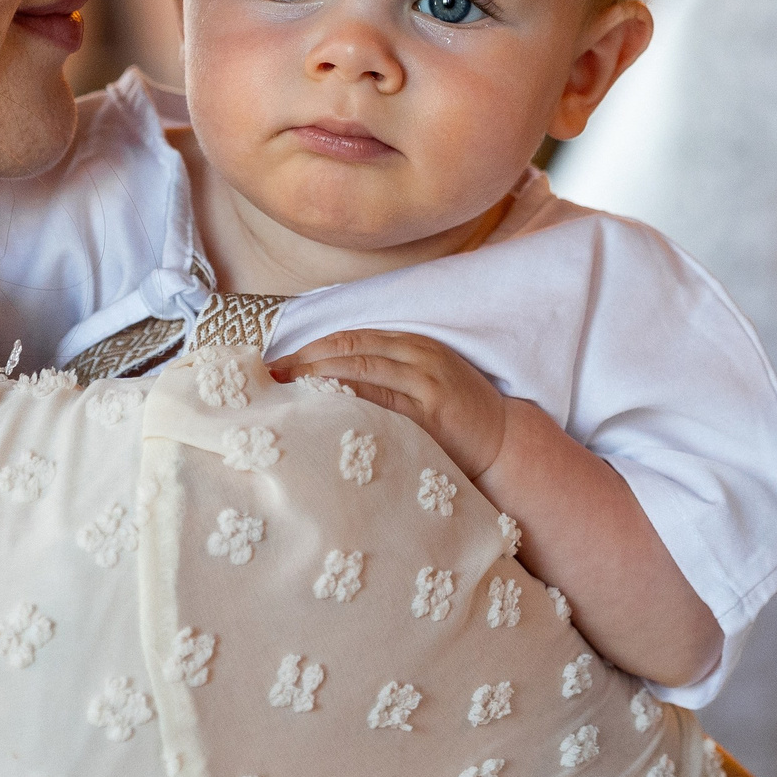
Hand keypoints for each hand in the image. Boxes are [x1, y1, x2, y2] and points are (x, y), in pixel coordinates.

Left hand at [268, 330, 508, 478]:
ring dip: (320, 377)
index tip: (278, 362)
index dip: (310, 347)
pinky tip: (324, 411)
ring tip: (288, 391)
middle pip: (350, 347)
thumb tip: (325, 381)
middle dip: (306, 360)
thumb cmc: (455, 415)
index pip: (351, 337)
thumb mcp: (423, 380)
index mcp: (413, 344)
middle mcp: (418, 356)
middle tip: (272, 376)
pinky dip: (350, 401)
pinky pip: (381, 403)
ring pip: (362, 369)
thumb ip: (386, 373)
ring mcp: (425, 383)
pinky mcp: (430, 413)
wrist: (503, 440)